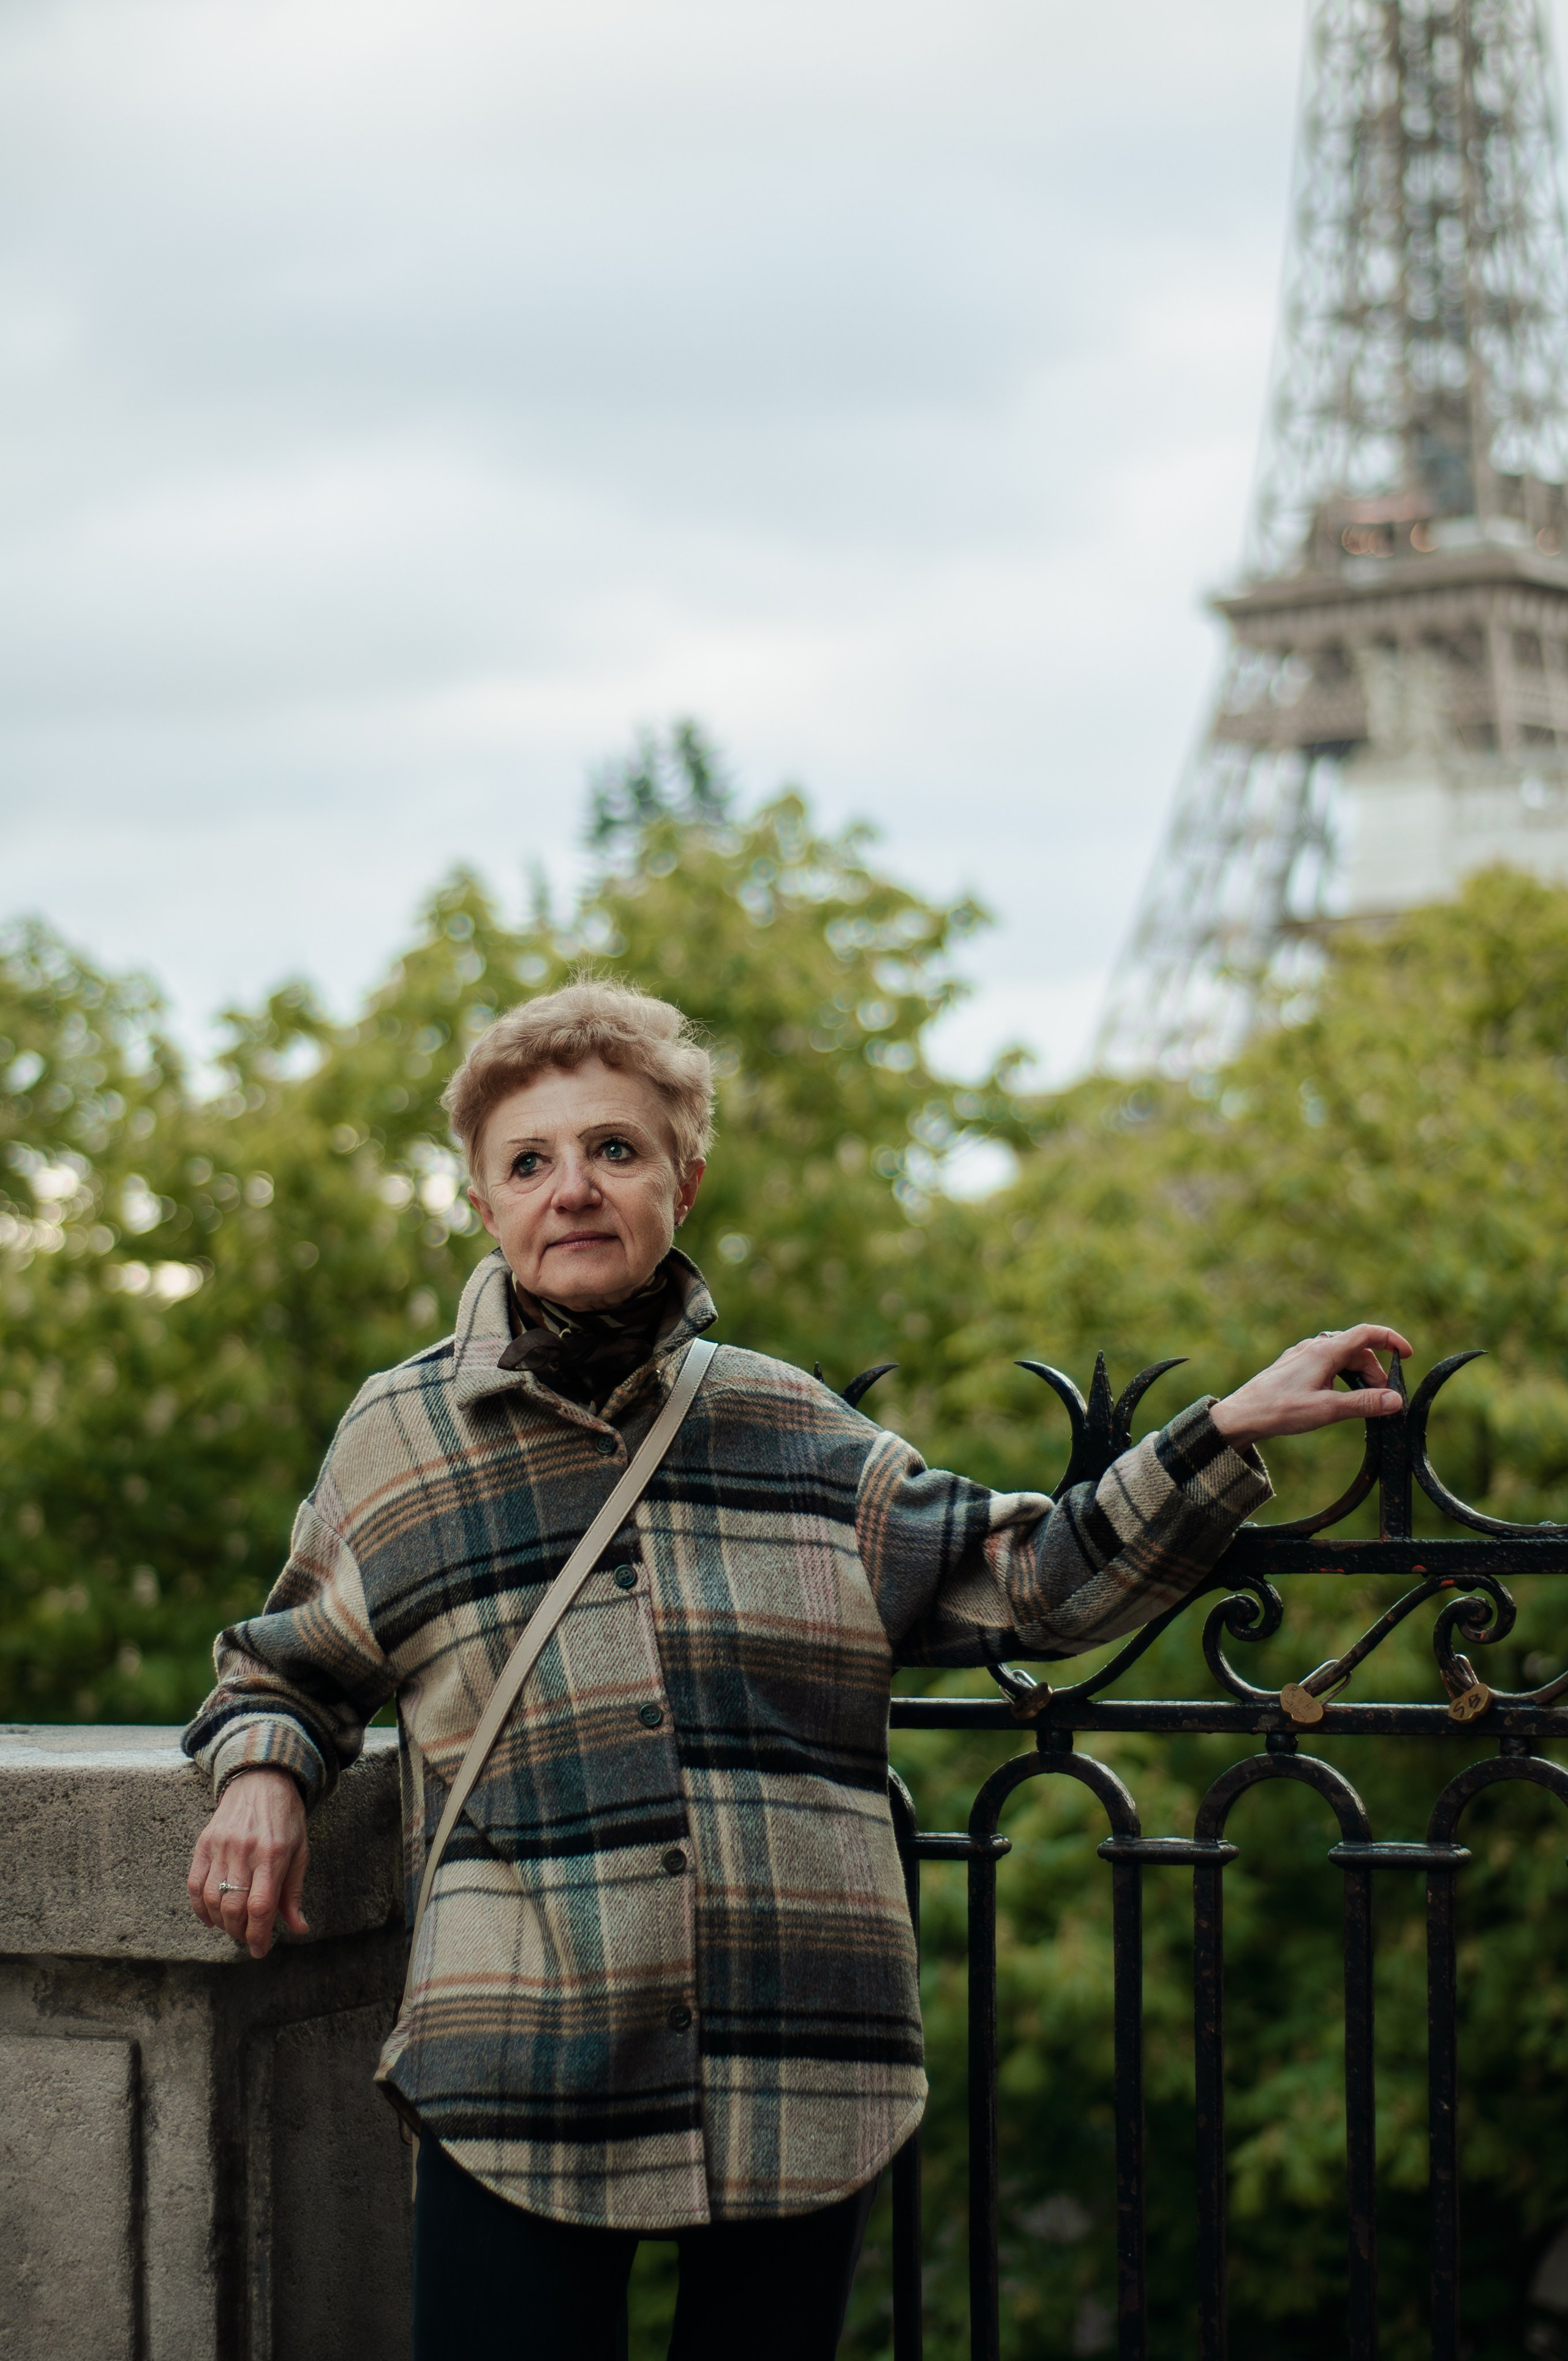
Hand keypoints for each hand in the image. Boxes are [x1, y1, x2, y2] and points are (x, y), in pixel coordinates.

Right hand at [187, 1768, 309, 1959]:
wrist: (261, 1779)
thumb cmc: (286, 1818)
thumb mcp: (300, 1851)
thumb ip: (294, 1892)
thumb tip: (299, 1928)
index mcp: (273, 1854)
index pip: (260, 1906)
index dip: (258, 1935)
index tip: (259, 1951)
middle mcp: (245, 1851)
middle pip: (234, 1907)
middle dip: (240, 1932)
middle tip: (247, 1939)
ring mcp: (221, 1846)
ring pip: (211, 1899)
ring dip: (220, 1922)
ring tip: (232, 1928)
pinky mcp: (204, 1843)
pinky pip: (194, 1884)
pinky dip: (199, 1907)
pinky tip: (210, 1918)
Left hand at [1210, 1324, 1412, 1451]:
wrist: (1242, 1415)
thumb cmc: (1281, 1410)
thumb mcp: (1327, 1410)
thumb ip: (1363, 1404)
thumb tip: (1396, 1401)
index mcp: (1324, 1351)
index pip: (1366, 1333)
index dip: (1390, 1340)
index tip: (1407, 1355)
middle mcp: (1314, 1347)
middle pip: (1356, 1351)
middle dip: (1374, 1373)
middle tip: (1382, 1401)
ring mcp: (1302, 1355)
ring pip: (1341, 1357)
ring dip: (1358, 1376)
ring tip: (1362, 1402)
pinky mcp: (1294, 1366)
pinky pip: (1326, 1363)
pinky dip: (1341, 1377)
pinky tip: (1338, 1397)